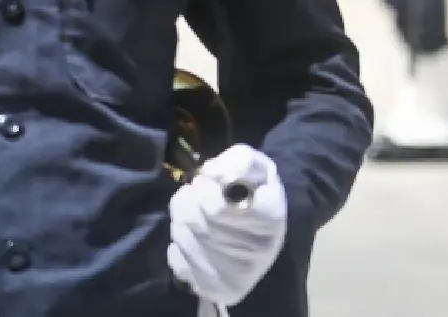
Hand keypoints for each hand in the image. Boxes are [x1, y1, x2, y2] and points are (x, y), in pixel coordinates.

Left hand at [167, 145, 287, 306]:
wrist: (267, 229)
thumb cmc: (256, 192)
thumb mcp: (257, 168)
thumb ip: (238, 161)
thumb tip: (212, 172)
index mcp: (270, 219)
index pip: (216, 206)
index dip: (204, 189)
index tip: (208, 181)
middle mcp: (255, 251)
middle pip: (193, 220)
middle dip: (189, 199)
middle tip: (199, 194)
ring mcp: (235, 273)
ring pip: (182, 236)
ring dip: (181, 218)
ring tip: (198, 215)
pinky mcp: (217, 287)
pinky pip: (178, 259)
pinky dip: (179, 247)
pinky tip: (196, 240)